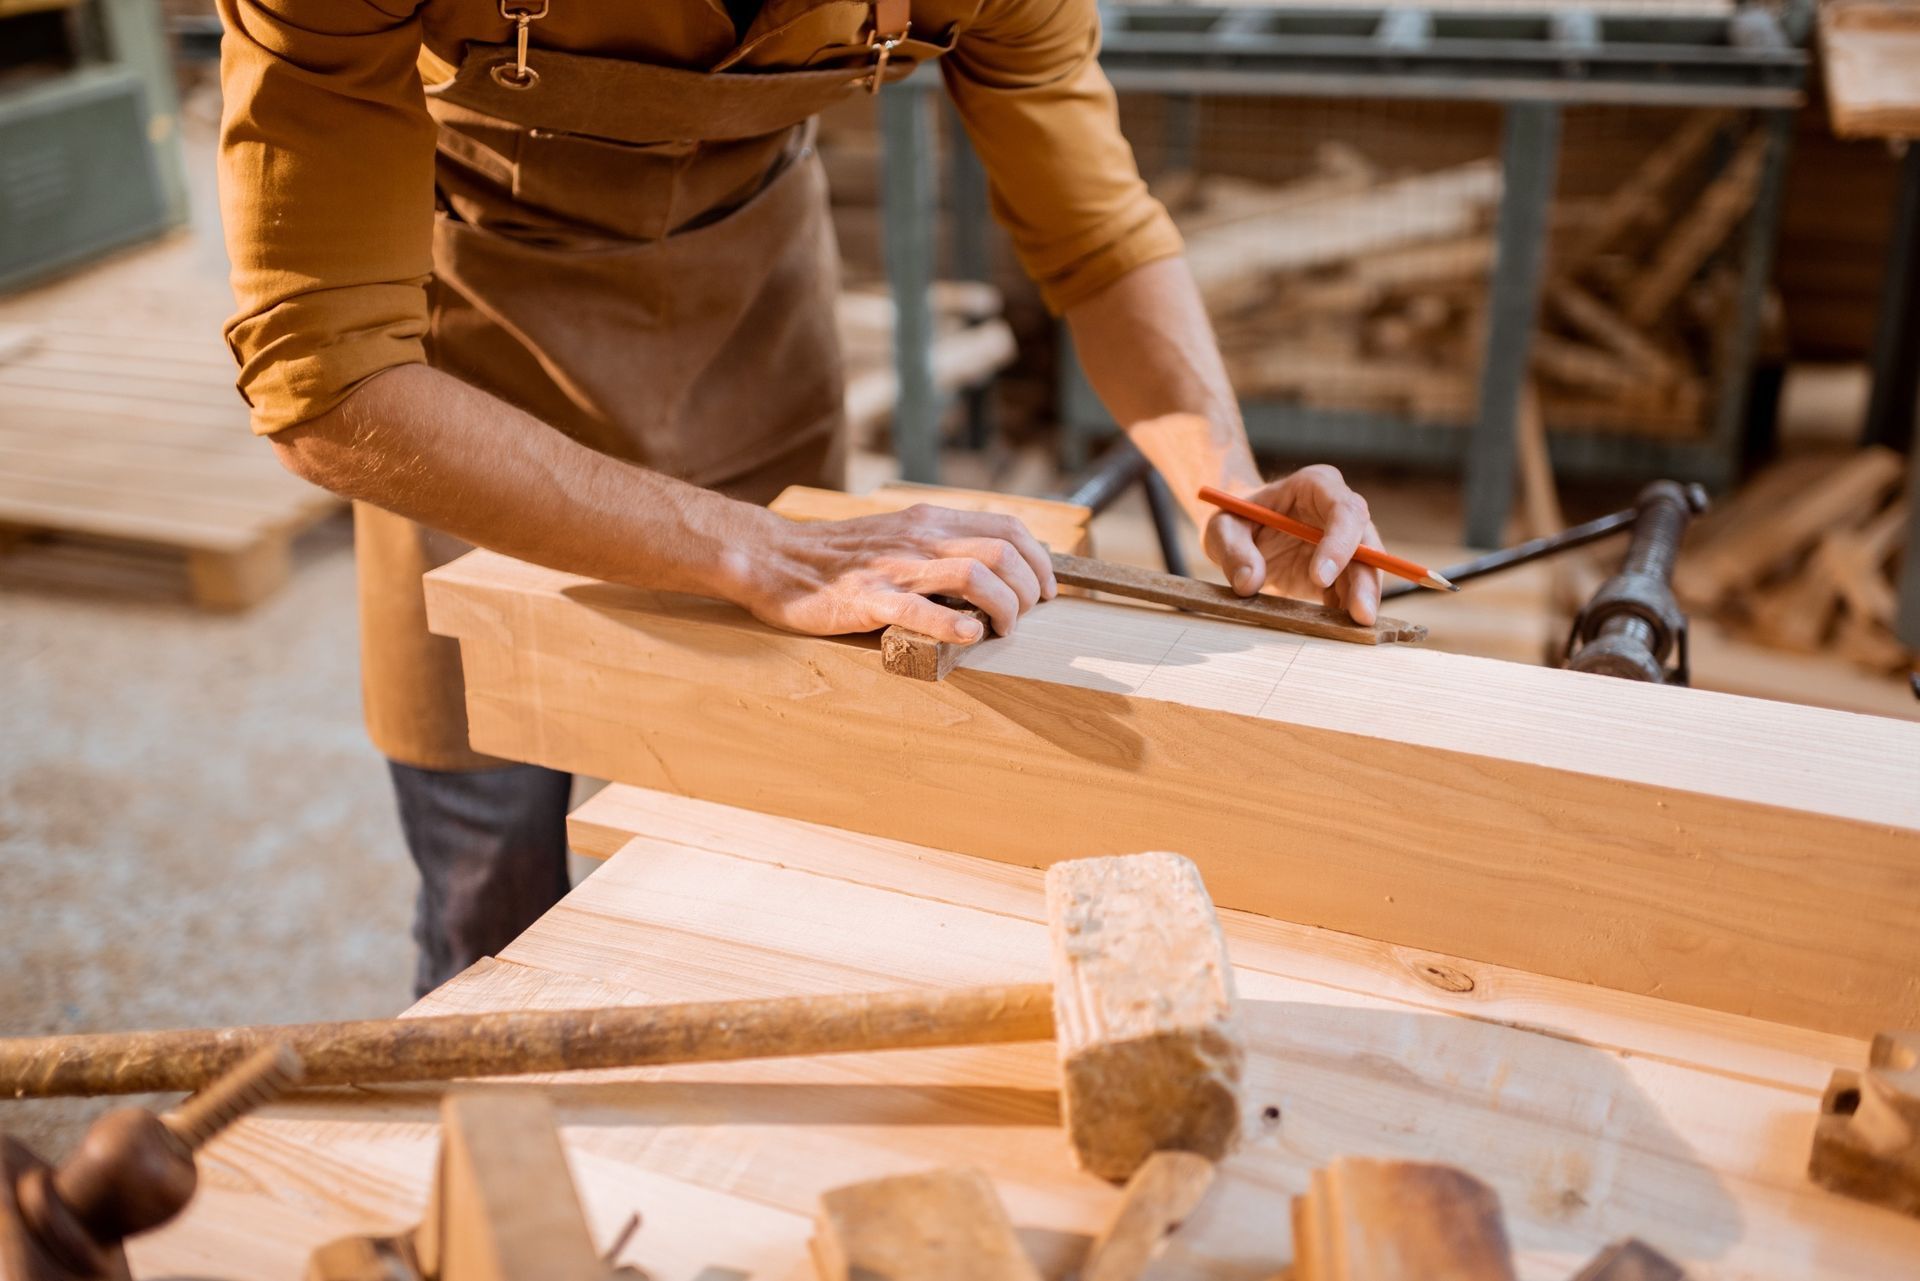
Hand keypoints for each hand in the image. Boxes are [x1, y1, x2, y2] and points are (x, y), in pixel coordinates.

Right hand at [733, 504, 1058, 642]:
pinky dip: (953, 623)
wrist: (776, 559)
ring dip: (1004, 607)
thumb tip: (994, 566)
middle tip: (1025, 618)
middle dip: (1030, 589)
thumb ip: (941, 545)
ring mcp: (895, 569)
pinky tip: (970, 636)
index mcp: (930, 521)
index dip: (1039, 560)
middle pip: (1003, 552)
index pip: (1008, 527)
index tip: (1046, 590)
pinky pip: (919, 610)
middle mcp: (920, 538)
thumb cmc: (840, 556)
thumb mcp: (899, 536)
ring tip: (1002, 631)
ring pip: (975, 574)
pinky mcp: (868, 600)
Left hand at [1201, 465, 1383, 624]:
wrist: (1244, 531)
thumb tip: (1249, 583)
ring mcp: (1345, 541)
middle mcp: (1340, 510)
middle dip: (1365, 579)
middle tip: (1360, 614)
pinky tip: (1342, 630)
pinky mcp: (1342, 569)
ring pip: (1368, 570)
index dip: (1338, 543)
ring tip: (1358, 628)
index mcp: (1316, 486)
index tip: (1321, 577)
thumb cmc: (1237, 520)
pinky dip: (1349, 611)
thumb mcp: (1222, 529)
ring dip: (1364, 600)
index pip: (1342, 509)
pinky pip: (1353, 590)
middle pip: (1366, 542)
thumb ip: (1232, 550)